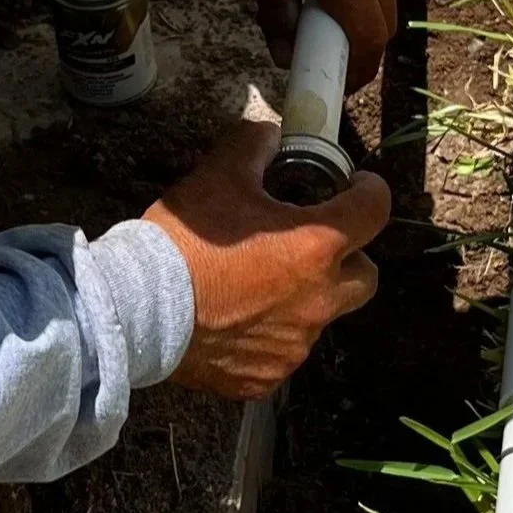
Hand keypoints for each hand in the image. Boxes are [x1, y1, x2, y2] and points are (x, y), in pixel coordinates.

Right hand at [145, 121, 389, 399]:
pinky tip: (236, 319)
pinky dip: (270, 334)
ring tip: (259, 283)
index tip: (357, 187)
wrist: (137, 311)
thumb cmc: (184, 242)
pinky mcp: (267, 376)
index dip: (370, 192)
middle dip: (347, 256)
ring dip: (305, 296)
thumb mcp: (218, 176)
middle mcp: (318, 301)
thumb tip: (269, 136)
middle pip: (365, 276)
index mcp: (315, 247)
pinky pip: (283, 351)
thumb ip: (253, 147)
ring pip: (321, 316)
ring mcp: (295, 345)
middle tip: (311, 242)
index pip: (374, 211)